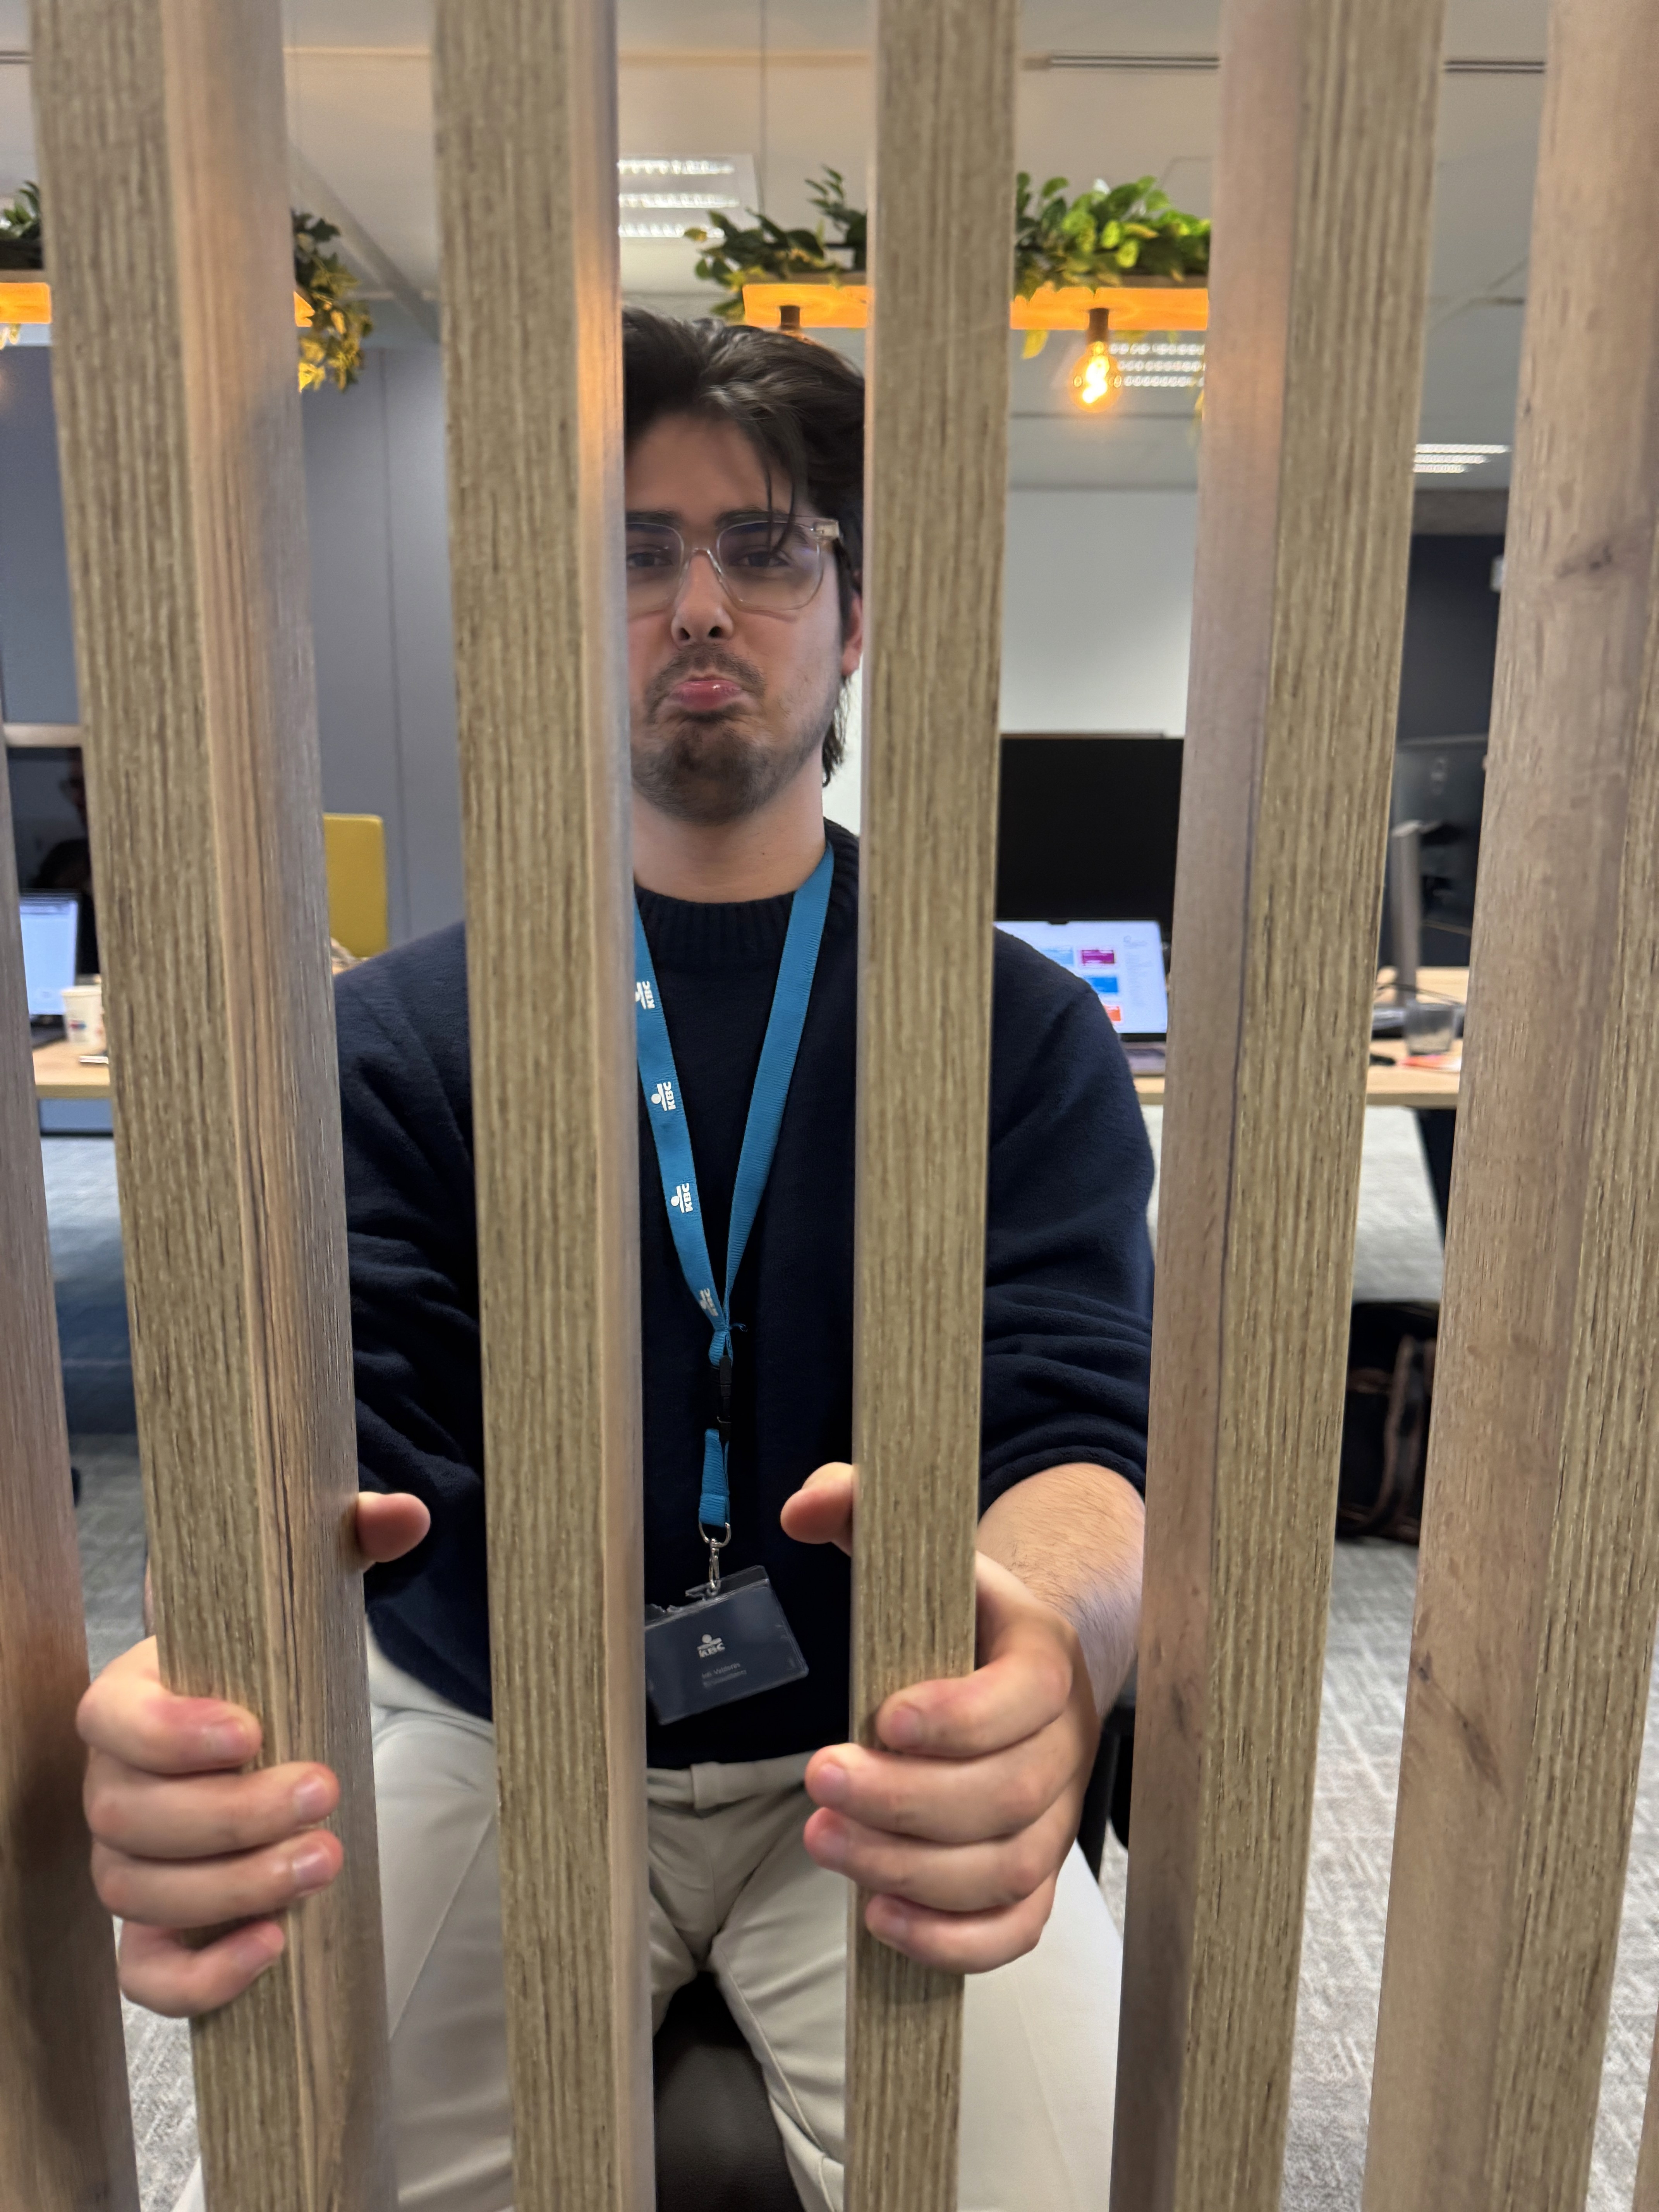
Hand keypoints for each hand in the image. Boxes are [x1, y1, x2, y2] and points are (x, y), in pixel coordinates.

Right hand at [79, 1489, 428, 2017]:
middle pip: (130, 1818)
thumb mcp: (312, 1592)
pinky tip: (272, 1949)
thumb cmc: (277, 1658)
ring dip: (232, 1888)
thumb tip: (406, 1514)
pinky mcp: (156, 1930)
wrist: (271, 1725)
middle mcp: (114, 1787)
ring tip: (323, 1862)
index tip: (251, 1729)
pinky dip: (200, 1976)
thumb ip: (354, 1539)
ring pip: (140, 1894)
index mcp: (133, 1699)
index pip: (110, 1720)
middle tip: (325, 1793)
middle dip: (229, 1816)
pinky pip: (146, 1976)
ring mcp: (127, 1865)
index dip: (169, 1733)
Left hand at [781, 1464, 1098, 1972]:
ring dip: (912, 1871)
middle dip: (906, 1802)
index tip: (881, 1718)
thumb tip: (801, 1508)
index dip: (960, 1717)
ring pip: (1007, 1868)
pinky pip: (1014, 1928)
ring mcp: (1055, 1817)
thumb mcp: (917, 1551)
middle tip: (816, 1786)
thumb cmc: (956, 1614)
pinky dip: (953, 1940)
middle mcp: (1065, 1743)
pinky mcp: (1034, 1876)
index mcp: (1044, 1658)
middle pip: (1008, 1796)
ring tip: (826, 1846)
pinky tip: (880, 1917)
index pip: (1024, 1698)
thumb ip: (859, 1508)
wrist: (1017, 1669)